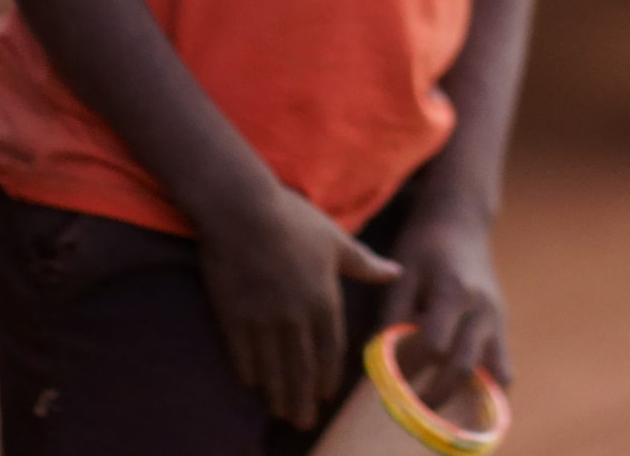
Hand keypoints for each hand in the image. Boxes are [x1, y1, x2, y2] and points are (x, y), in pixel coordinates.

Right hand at [197, 180, 401, 429]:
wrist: (242, 209)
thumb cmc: (293, 219)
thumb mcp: (336, 240)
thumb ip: (365, 264)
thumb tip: (396, 272)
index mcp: (323, 300)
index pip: (330, 349)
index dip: (328, 376)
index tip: (326, 395)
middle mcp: (295, 317)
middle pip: (301, 367)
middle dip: (303, 398)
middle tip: (303, 421)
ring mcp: (262, 319)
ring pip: (272, 367)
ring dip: (278, 393)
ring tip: (280, 411)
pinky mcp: (233, 315)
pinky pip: (241, 353)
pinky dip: (248, 371)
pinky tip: (251, 383)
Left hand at [385, 209, 510, 410]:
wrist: (461, 219)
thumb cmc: (424, 243)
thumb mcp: (402, 270)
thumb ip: (393, 313)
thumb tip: (380, 357)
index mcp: (454, 290)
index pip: (433, 344)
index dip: (408, 367)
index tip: (387, 378)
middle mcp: (482, 307)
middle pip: (463, 365)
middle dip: (436, 394)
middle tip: (410, 409)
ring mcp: (498, 317)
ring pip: (493, 373)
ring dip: (466, 395)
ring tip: (438, 405)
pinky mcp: (503, 324)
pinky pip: (503, 367)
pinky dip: (487, 388)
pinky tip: (461, 394)